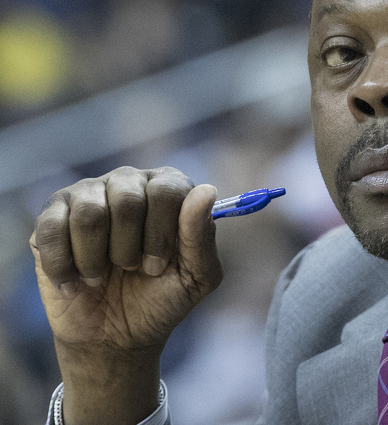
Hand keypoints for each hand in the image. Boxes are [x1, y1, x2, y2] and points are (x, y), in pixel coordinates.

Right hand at [30, 166, 222, 423]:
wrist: (114, 335)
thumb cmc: (162, 299)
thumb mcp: (196, 276)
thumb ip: (201, 235)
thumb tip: (207, 190)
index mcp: (169, 189)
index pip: (167, 189)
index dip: (162, 234)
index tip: (159, 265)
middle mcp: (128, 182)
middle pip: (127, 199)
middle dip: (129, 249)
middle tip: (132, 270)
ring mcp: (87, 195)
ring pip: (89, 214)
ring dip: (96, 259)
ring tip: (101, 277)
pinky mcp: (51, 218)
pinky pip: (50, 230)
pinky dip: (63, 267)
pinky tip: (75, 282)